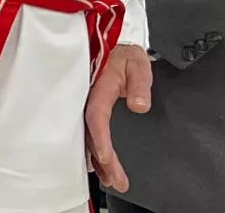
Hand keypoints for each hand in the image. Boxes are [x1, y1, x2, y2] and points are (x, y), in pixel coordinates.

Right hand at [86, 43, 152, 191]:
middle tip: (115, 180)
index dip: (100, 138)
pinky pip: (88, 132)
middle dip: (102, 160)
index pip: (96, 117)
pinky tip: (98, 164)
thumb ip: (139, 84)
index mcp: (98, 88)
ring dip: (97, 159)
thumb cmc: (123, 55)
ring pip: (87, 136)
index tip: (107, 157)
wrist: (111, 44)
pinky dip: (93, 150)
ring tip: (110, 179)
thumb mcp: (137, 64)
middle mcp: (87, 99)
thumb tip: (139, 105)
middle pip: (90, 134)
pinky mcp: (89, 109)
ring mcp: (86, 105)